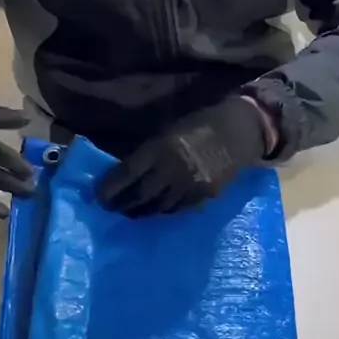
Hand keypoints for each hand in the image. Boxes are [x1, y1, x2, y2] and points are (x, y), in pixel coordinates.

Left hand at [98, 96, 267, 217]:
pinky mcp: (204, 197)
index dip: (110, 188)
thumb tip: (126, 173)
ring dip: (143, 211)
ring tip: (133, 213)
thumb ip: (148, 153)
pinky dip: (165, 210)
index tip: (99, 197)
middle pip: (140, 195)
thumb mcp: (168, 132)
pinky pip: (178, 209)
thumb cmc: (199, 125)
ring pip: (158, 207)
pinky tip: (159, 210)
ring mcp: (189, 187)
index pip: (127, 174)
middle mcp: (172, 170)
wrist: (239, 132)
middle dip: (123, 204)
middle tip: (112, 209)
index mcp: (160, 148)